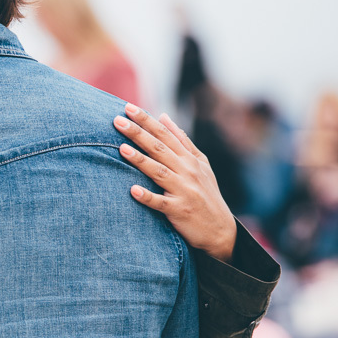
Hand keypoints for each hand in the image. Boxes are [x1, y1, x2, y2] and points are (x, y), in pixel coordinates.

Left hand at [113, 103, 237, 261]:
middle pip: (159, 149)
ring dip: (140, 160)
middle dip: (138, 133)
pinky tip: (133, 190)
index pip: (165, 135)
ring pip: (159, 172)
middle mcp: (187, 171)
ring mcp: (184, 191)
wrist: (220, 230)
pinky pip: (161, 202)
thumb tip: (164, 116)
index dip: (147, 121)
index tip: (128, 107)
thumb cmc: (205, 193)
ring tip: (122, 149)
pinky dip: (148, 196)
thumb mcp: (199, 163)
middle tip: (117, 120)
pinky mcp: (179, 210)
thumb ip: (181, 140)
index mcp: (189, 159)